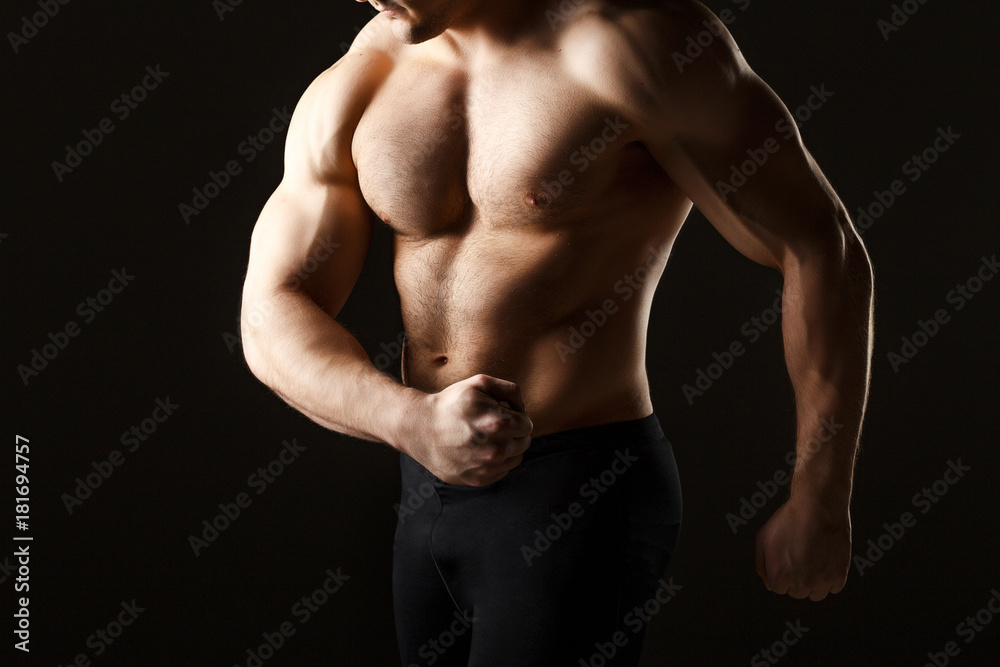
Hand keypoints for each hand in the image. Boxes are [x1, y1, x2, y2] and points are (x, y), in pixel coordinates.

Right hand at [407, 374, 532, 485]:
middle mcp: (494, 449)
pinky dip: (497, 462)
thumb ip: (510, 390)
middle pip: (524, 443)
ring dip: (508, 448)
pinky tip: (480, 450)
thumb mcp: (479, 383)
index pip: (527, 425)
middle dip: (515, 433)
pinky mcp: (478, 479)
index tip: (504, 414)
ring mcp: (486, 467)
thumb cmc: (451, 404)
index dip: (517, 417)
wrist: (420, 428)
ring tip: (488, 438)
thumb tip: (523, 409)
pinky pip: (502, 471)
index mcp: (498, 423)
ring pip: (516, 459)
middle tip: (495, 426)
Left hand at [754, 496, 851, 600]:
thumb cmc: (790, 520)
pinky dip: (830, 577)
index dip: (781, 571)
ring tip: (813, 559)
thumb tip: (769, 583)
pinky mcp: (839, 576)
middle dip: (796, 577)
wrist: (818, 506)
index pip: (778, 588)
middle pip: (796, 592)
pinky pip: (833, 588)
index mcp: (779, 576)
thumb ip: (761, 565)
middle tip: (800, 556)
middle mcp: (800, 583)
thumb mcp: (763, 538)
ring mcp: (821, 581)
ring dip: (814, 582)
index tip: (787, 558)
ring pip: (816, 594)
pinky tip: (825, 559)